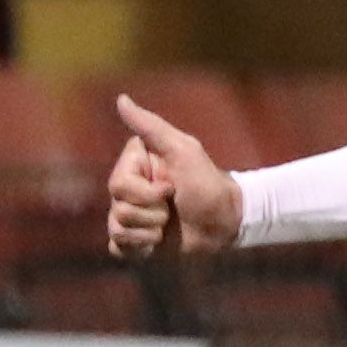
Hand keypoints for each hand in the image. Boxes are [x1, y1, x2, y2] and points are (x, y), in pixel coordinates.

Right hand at [105, 95, 242, 258]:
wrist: (229, 220)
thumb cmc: (209, 182)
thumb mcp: (183, 150)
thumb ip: (151, 126)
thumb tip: (121, 99)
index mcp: (133, 167)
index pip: (118, 185)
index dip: (147, 193)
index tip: (171, 186)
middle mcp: (128, 190)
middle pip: (118, 209)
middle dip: (152, 213)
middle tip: (173, 207)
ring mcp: (131, 215)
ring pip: (118, 229)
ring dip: (151, 232)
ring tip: (170, 225)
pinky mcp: (136, 240)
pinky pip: (118, 247)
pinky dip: (139, 247)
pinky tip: (158, 243)